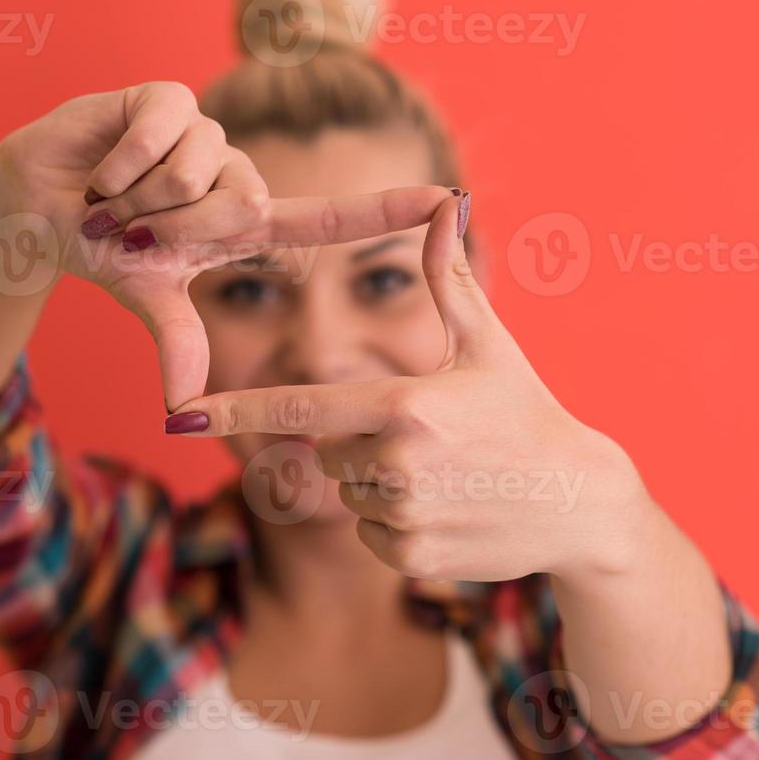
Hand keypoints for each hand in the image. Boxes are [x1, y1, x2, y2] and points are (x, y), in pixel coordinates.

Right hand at [0, 82, 453, 409]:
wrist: (35, 208)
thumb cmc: (102, 248)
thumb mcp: (147, 298)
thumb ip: (178, 341)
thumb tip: (184, 408)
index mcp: (245, 222)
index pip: (328, 219)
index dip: (388, 210)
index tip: (450, 201)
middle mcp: (234, 173)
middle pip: (244, 204)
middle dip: (175, 229)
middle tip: (132, 229)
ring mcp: (204, 132)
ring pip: (199, 171)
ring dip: (142, 197)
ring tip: (115, 196)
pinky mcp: (166, 98)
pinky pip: (164, 133)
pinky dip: (123, 162)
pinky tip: (102, 166)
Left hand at [166, 193, 652, 581]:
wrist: (577, 501)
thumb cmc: (527, 411)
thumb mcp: (489, 344)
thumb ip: (448, 279)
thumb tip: (444, 202)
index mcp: (404, 405)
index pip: (297, 406)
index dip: (233, 409)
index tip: (181, 414)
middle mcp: (396, 463)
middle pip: (323, 449)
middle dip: (353, 440)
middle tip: (424, 437)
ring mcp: (404, 516)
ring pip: (346, 493)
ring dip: (375, 483)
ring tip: (442, 473)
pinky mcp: (413, 557)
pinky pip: (369, 536)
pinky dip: (393, 524)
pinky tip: (444, 508)